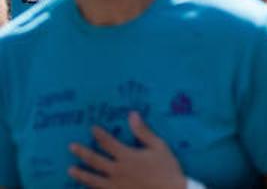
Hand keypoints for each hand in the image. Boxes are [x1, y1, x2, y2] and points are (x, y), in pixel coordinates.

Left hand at [68, 112, 185, 188]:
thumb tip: (132, 114)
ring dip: (80, 174)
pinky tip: (85, 188)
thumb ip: (143, 132)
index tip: (92, 128)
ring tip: (70, 170)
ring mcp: (114, 186)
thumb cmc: (166, 168)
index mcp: (127, 156)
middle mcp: (116, 171)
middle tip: (71, 147)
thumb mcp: (159, 146)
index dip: (99, 135)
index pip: (108, 143)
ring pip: (92, 179)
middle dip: (82, 152)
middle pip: (94, 160)